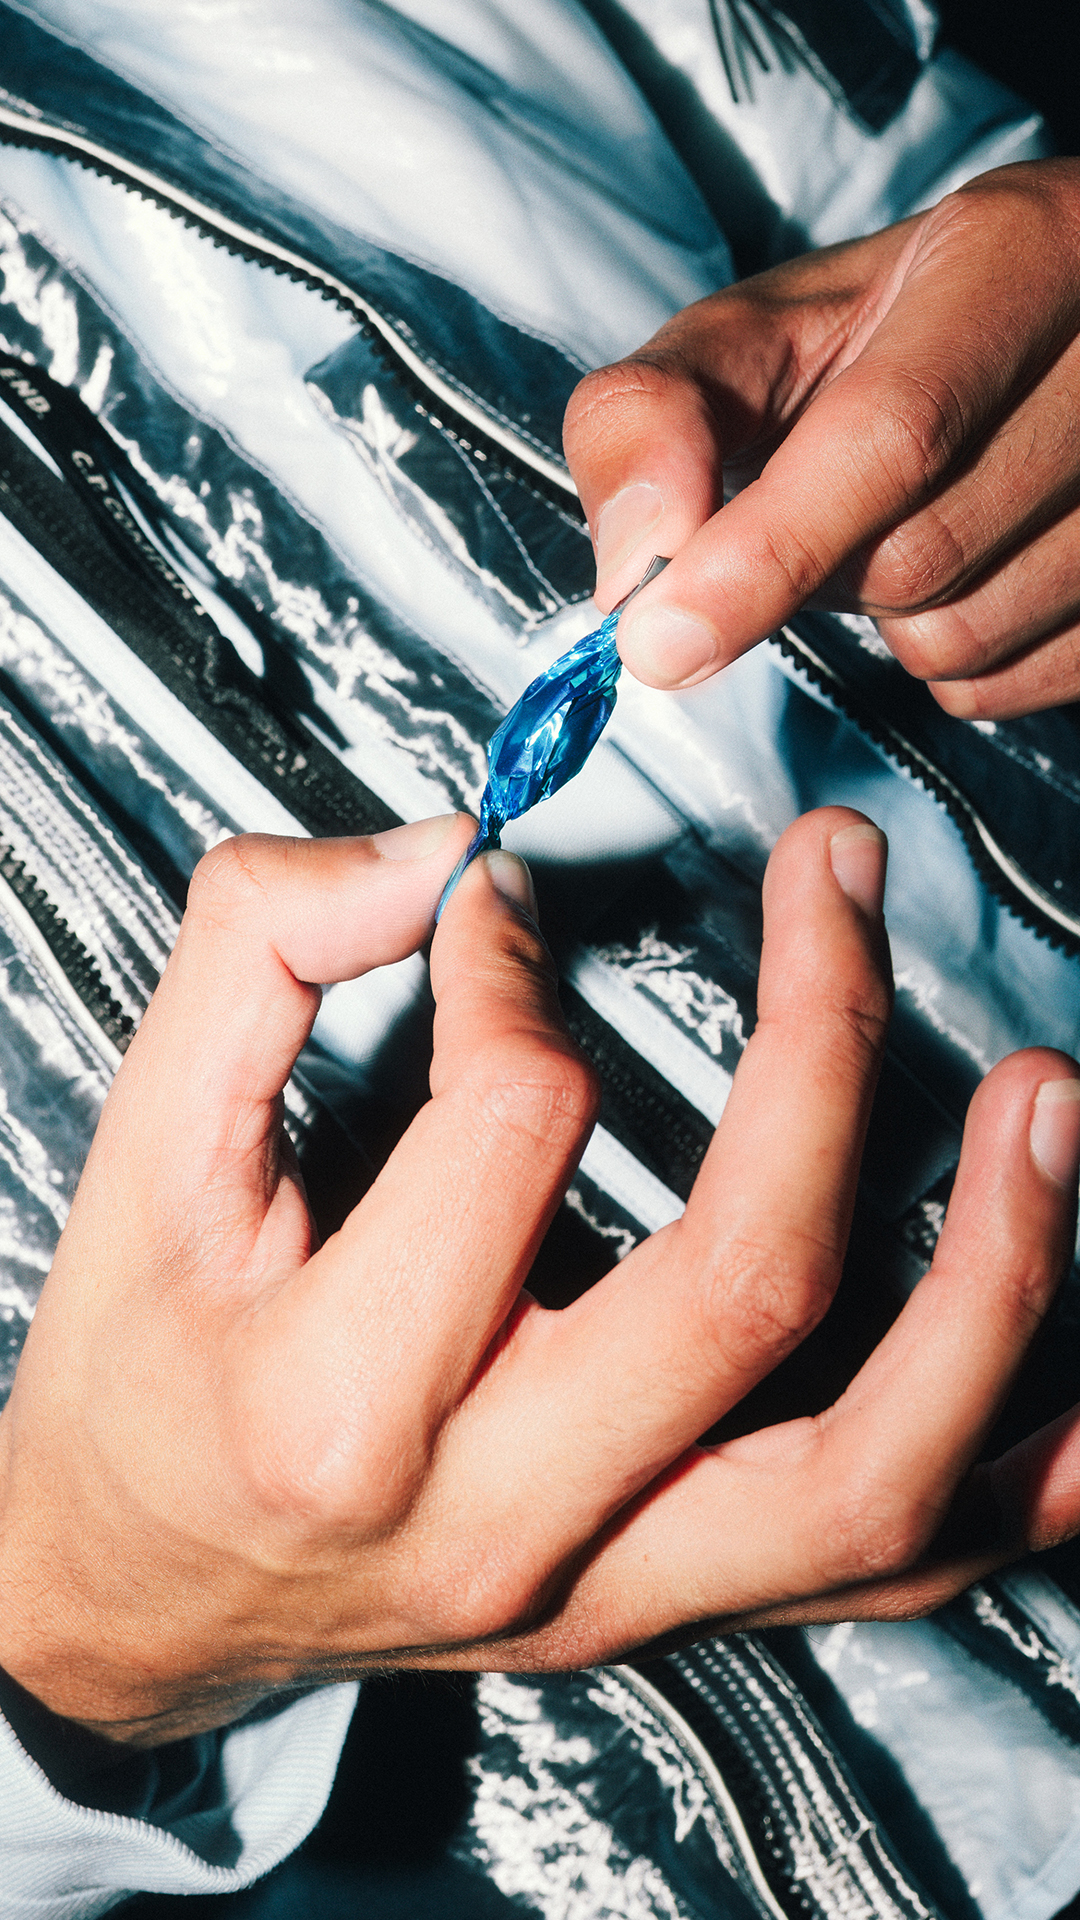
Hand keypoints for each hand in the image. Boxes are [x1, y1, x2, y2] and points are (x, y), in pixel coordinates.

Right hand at [1, 809, 1078, 1746]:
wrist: (129, 1602)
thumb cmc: (136, 1382)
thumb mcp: (139, 1156)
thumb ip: (258, 961)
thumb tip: (438, 856)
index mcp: (345, 1402)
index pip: (517, 1124)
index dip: (513, 970)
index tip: (497, 911)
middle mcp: (500, 1516)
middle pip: (749, 1285)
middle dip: (828, 1052)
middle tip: (848, 891)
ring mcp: (604, 1584)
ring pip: (867, 1477)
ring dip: (995, 1284)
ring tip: (1047, 1106)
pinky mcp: (662, 1604)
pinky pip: (887, 1577)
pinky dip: (1022, 1493)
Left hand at [564, 158, 1079, 719]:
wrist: (1047, 332)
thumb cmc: (893, 332)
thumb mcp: (760, 329)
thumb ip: (656, 414)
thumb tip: (631, 568)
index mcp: (1015, 255)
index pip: (892, 434)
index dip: (765, 551)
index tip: (662, 640)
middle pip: (916, 558)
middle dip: (823, 567)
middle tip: (826, 499)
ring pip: (964, 636)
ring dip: (887, 616)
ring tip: (909, 516)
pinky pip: (1006, 685)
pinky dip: (951, 655)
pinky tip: (966, 566)